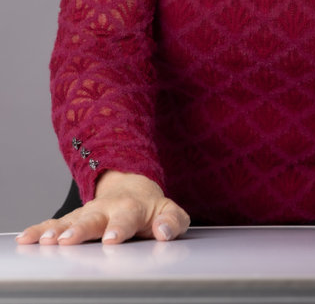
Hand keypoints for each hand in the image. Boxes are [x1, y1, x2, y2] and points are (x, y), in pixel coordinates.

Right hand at [15, 171, 189, 245]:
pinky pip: (55, 224)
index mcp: (132, 208)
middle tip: (68, 239)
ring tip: (46, 241)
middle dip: (81, 229)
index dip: (120, 228)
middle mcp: (107, 209)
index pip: (127, 218)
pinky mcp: (74, 219)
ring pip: (71, 220)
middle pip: (93, 218)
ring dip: (57, 230)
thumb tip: (164, 232)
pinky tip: (28, 239)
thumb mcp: (169, 211)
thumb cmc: (149, 207)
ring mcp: (89, 213)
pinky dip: (41, 230)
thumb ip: (172, 222)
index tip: (112, 238)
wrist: (132, 186)